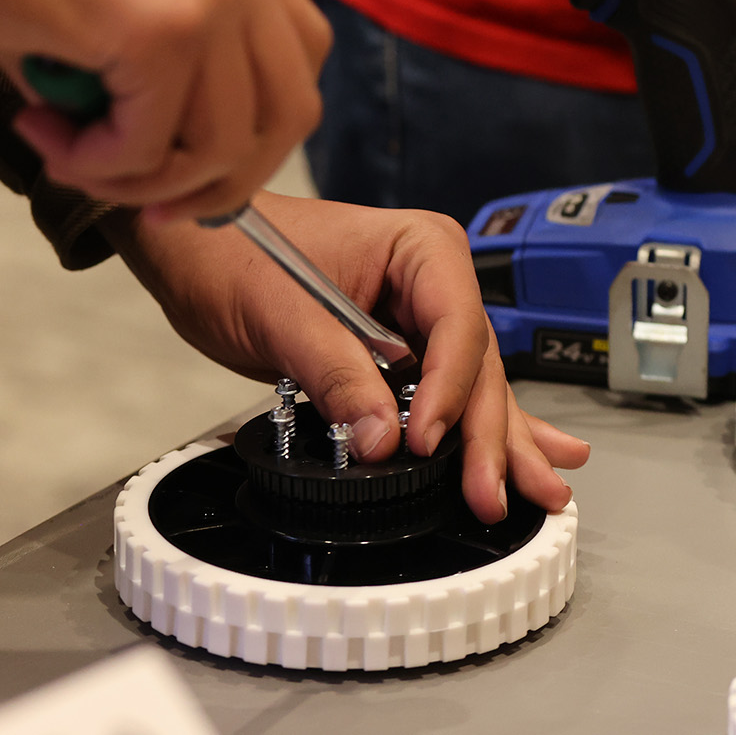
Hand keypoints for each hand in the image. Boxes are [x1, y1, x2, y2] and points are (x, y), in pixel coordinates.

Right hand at [0, 0, 330, 222]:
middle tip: (147, 203)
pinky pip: (151, 145)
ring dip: (142, 180)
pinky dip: (99, 165)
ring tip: (70, 157)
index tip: (190, 174)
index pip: (299, 68)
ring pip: (221, 146)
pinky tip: (47, 134)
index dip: (255, 138)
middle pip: (287, 117)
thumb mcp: (118, 7)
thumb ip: (168, 78)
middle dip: (219, 184)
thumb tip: (169, 174)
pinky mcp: (163, 31)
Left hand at [111, 192, 588, 520]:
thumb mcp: (278, 311)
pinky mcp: (401, 352)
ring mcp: (421, 318)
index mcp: (419, 248)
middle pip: (476, 366)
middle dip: (489, 434)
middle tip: (494, 493)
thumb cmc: (228, 250)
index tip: (427, 442)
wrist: (191, 240)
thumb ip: (334, 372)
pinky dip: (480, 430)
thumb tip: (381, 439)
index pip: (457, 325)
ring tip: (545, 489)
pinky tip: (536, 452)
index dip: (448, 390)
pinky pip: (447, 394)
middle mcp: (434, 282)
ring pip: (473, 388)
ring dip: (501, 443)